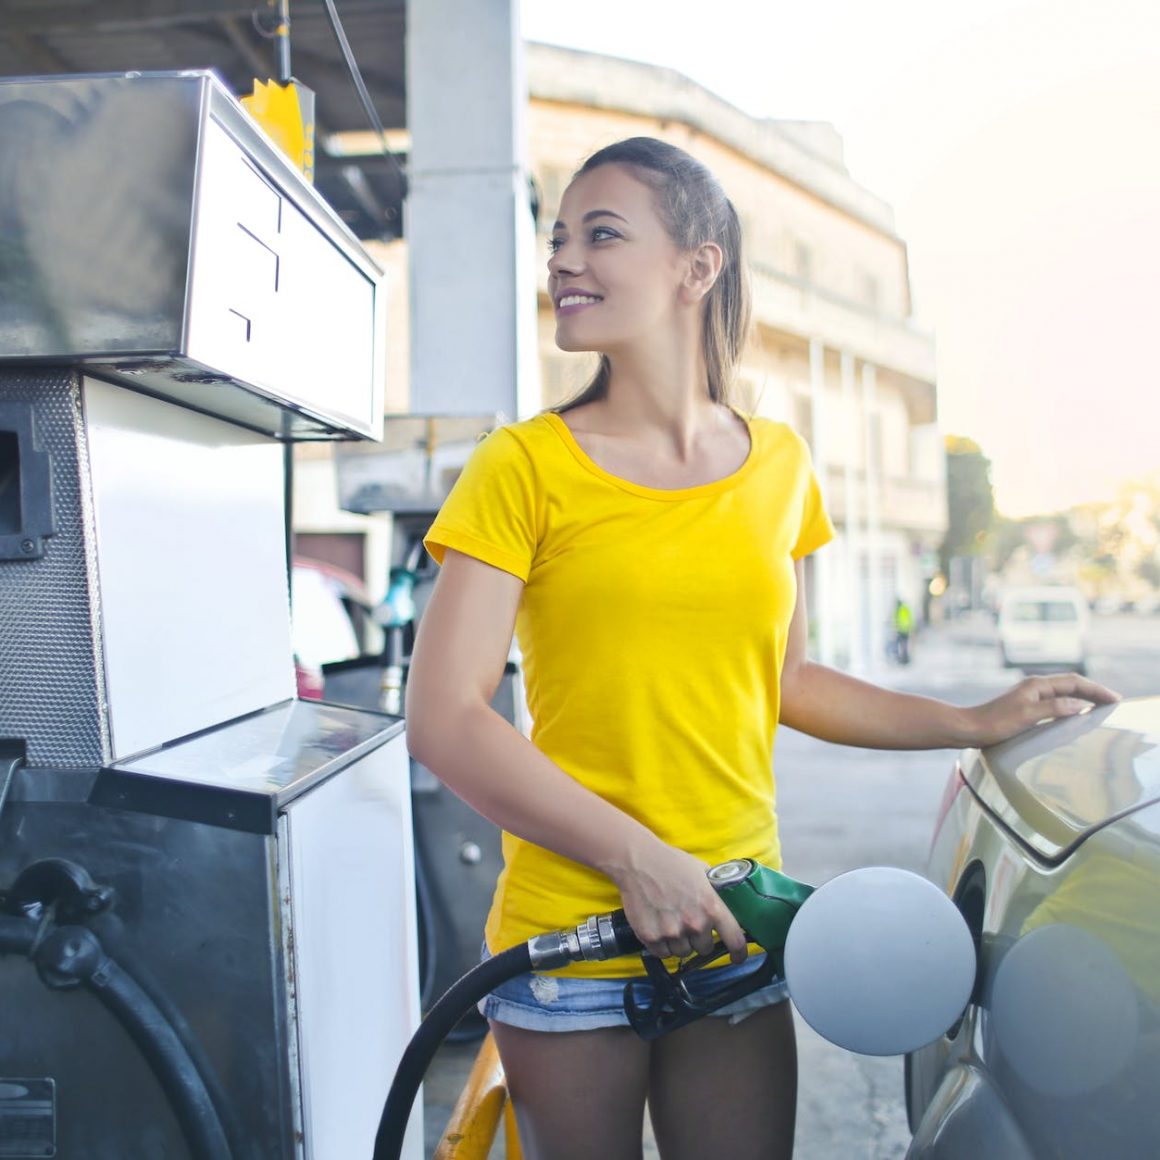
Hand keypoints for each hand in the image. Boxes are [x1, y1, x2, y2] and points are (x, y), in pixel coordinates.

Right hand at [606, 840, 748, 963]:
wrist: (638, 862)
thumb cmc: (671, 863)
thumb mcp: (703, 872)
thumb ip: (716, 893)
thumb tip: (728, 906)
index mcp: (712, 907)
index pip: (735, 940)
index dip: (739, 953)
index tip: (737, 956)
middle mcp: (695, 923)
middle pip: (705, 949)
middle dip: (699, 939)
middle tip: (688, 922)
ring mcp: (672, 933)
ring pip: (683, 952)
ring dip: (680, 942)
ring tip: (670, 921)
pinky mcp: (652, 938)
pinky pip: (663, 953)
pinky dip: (662, 945)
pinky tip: (658, 926)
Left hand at [962, 672, 1120, 746]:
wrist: (969, 728)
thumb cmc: (995, 723)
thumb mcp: (1028, 716)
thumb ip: (1055, 708)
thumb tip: (1080, 704)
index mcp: (1036, 685)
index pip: (1074, 682)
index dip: (1096, 689)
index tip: (1114, 698)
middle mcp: (1034, 687)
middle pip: (1071, 685)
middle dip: (1093, 691)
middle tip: (1113, 701)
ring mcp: (1029, 696)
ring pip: (1063, 693)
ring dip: (1083, 697)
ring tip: (1100, 705)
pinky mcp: (1025, 706)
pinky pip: (1055, 702)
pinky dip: (1070, 705)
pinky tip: (1074, 714)